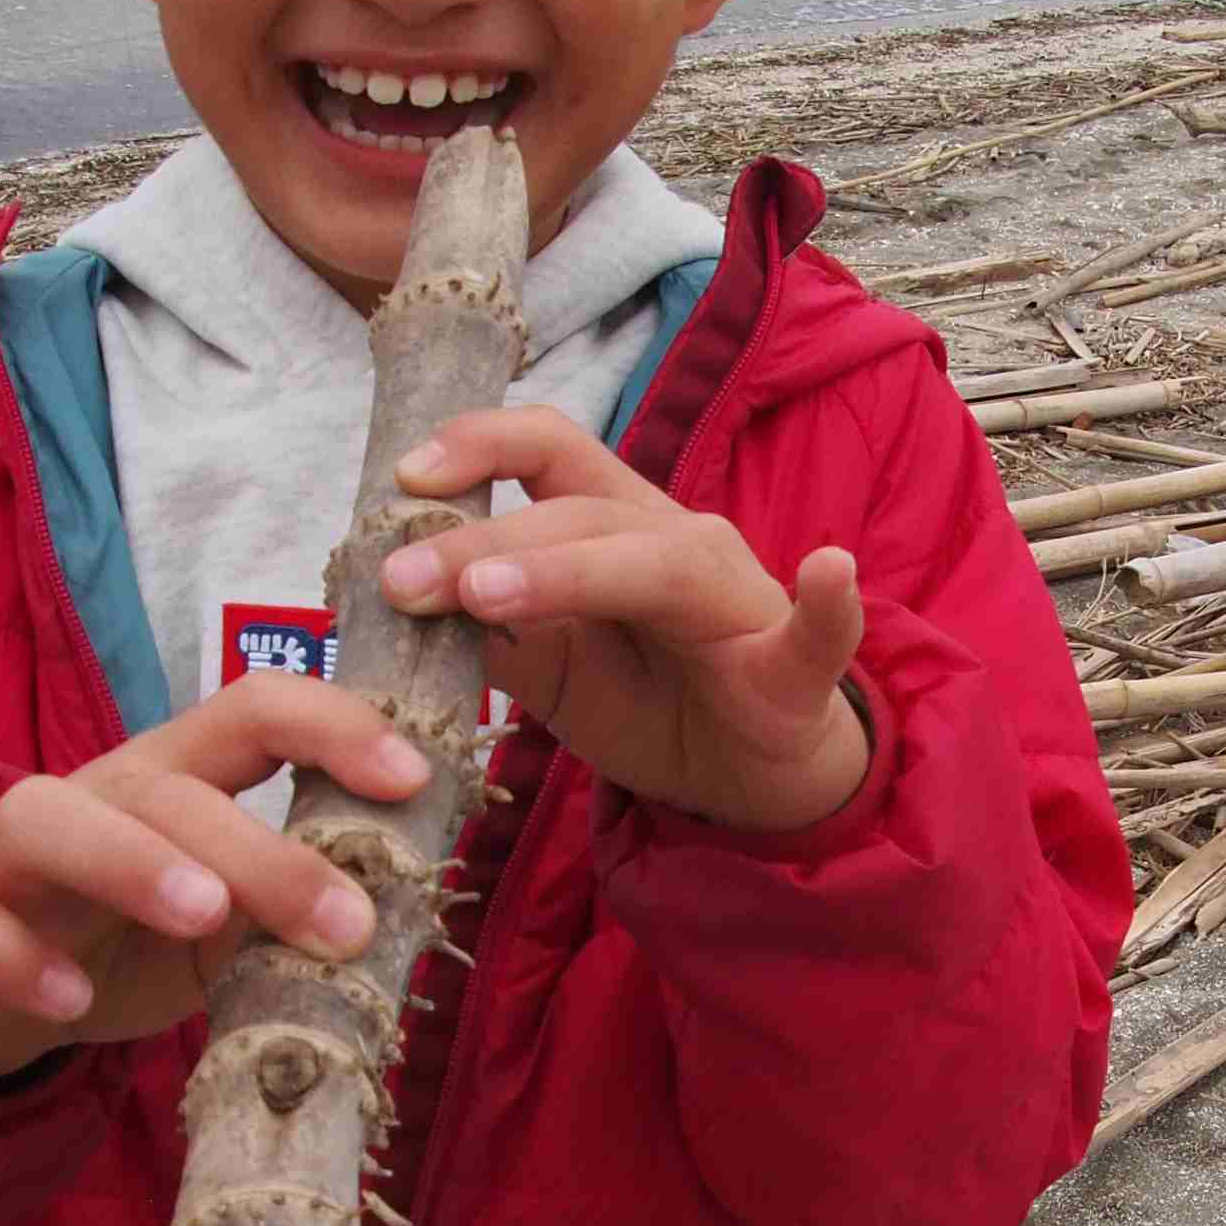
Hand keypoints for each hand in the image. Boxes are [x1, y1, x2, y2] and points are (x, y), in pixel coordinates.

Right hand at [0, 673, 429, 1087]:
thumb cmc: (129, 934)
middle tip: (346, 924)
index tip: (414, 777)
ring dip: (133, 862)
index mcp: (179, 779)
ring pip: (50, 822)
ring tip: (204, 913)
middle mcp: (99, 798)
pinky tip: (72, 1003)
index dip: (336, 726)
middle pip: (170, 789)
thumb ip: (290, 909)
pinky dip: (20, 962)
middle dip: (264, 852)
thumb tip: (393, 917)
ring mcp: (14, 859)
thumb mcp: (225, 922)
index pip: (255, 711)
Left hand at [377, 408, 871, 832]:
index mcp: (614, 528)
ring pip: (661, 563)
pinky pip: (820, 633)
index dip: (478, 446)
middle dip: (482, 541)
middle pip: (579, 513)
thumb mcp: (549, 667)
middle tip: (399, 582)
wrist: (753, 779)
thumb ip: (491, 626)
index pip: (548, 450)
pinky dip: (827, 604)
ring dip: (571, 570)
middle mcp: (677, 542)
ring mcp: (739, 600)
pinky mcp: (795, 672)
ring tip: (489, 593)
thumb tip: (397, 596)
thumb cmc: (652, 702)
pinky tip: (828, 574)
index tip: (400, 480)